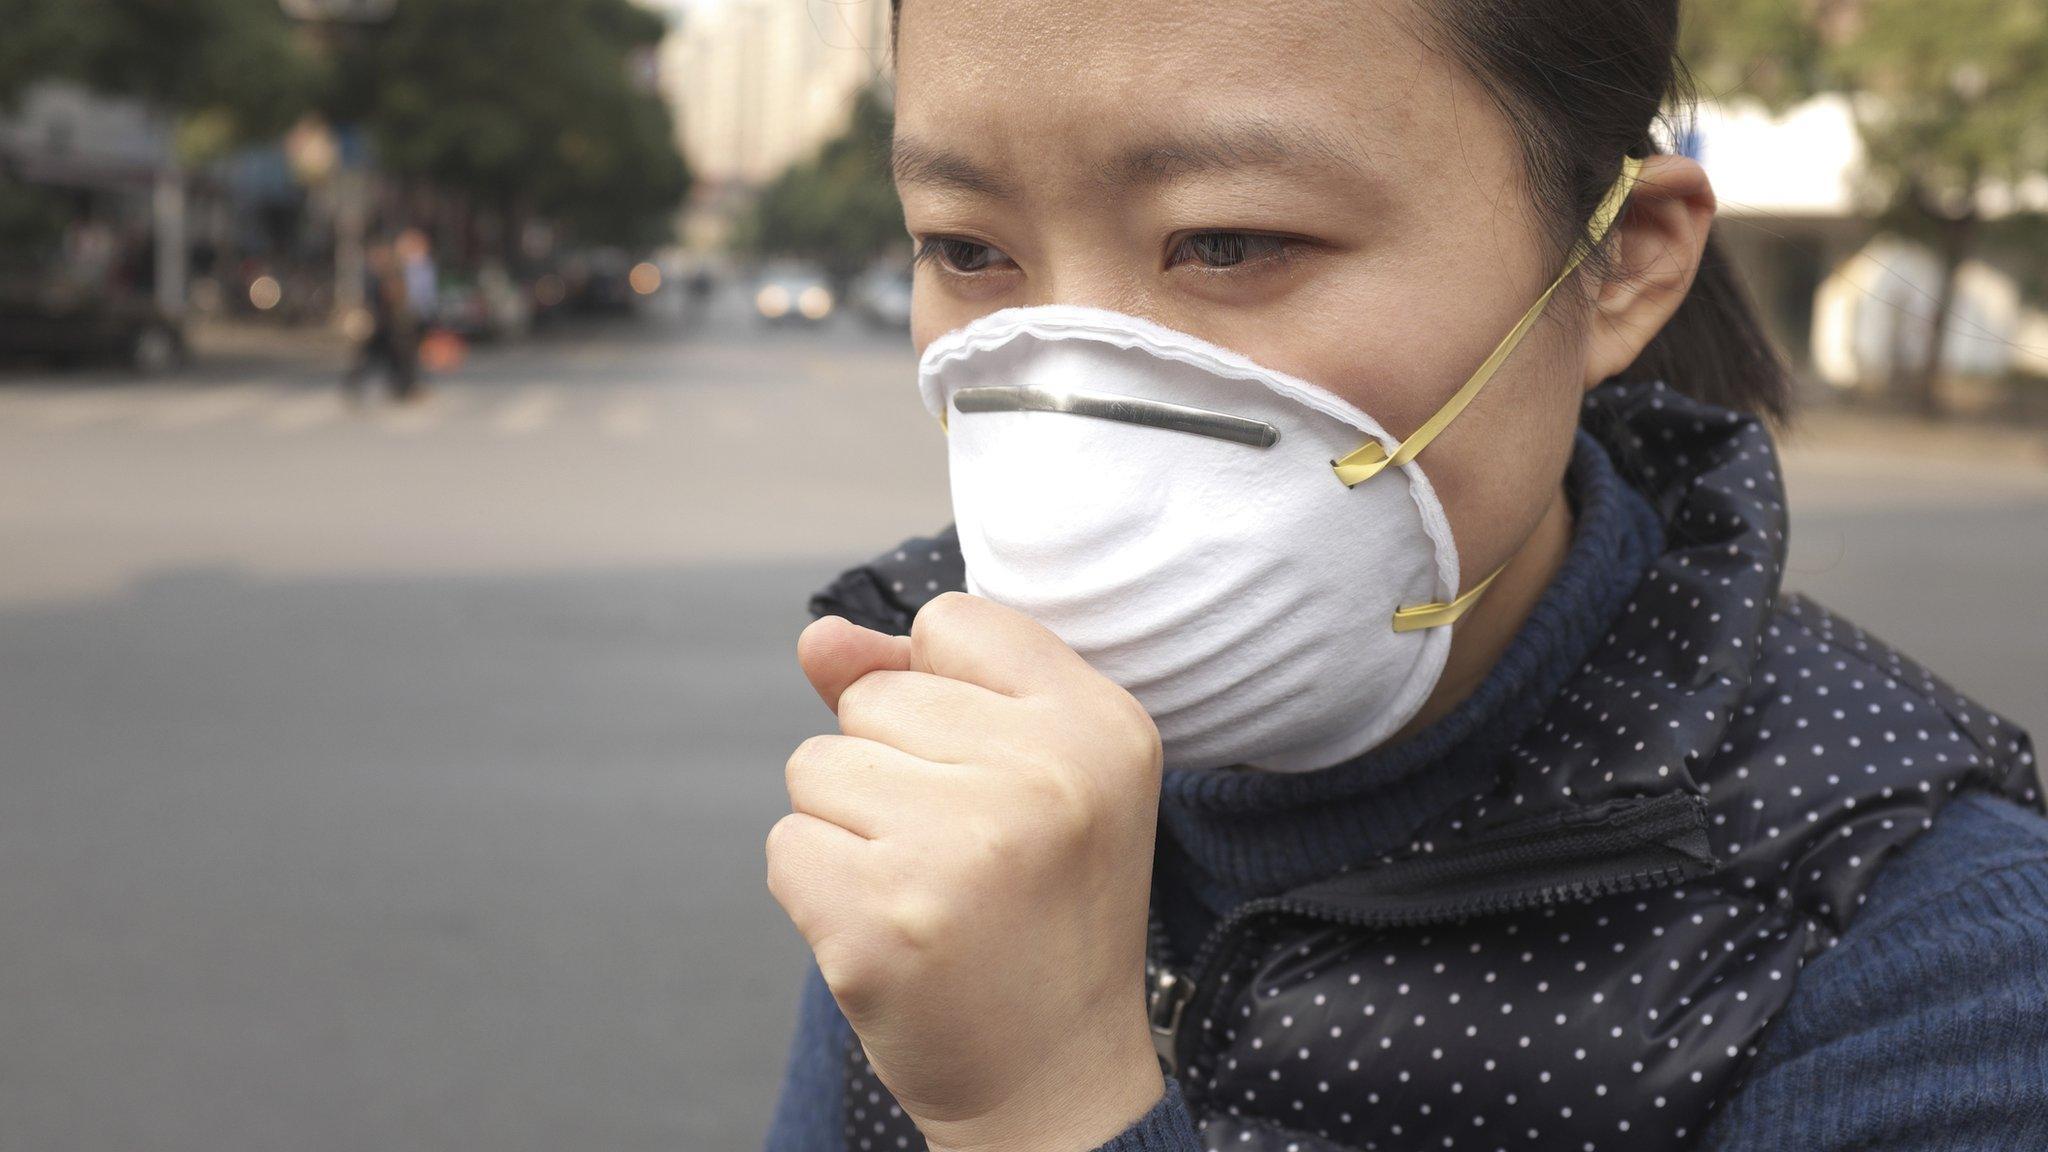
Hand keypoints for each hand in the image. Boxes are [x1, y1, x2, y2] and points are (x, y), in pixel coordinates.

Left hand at [767, 592, 1165, 1151]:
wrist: (1053, 1080)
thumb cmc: (1035, 910)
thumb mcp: (1026, 776)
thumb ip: (924, 685)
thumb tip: (815, 639)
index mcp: (1101, 725)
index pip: (951, 622)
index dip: (941, 697)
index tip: (988, 774)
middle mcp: (1047, 777)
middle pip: (871, 697)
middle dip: (888, 772)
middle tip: (963, 858)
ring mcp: (964, 849)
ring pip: (815, 767)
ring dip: (847, 832)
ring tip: (926, 893)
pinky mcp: (885, 921)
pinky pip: (785, 845)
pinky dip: (817, 891)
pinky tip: (888, 934)